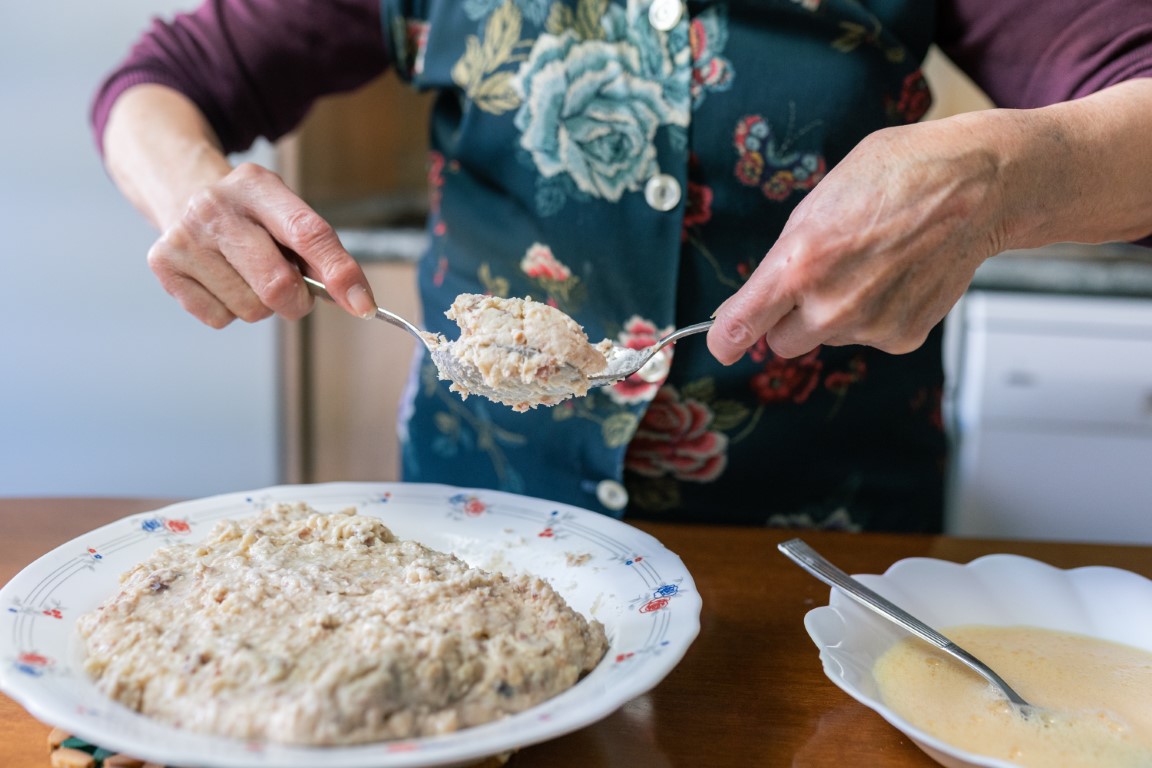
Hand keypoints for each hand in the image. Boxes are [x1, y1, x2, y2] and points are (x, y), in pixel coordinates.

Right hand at [146, 162, 375, 327]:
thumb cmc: (253, 216)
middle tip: (293, 291)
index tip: (363, 305)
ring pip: (250, 308)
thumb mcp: (286, 214)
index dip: (339, 272)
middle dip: (297, 300)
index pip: (307, 233)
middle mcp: (215, 206)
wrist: (184, 195)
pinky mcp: (164, 266)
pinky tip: (221, 280)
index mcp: (257, 185)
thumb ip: (320, 253)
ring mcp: (185, 236)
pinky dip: (230, 310)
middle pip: (277, 284)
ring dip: (260, 305)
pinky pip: (221, 318)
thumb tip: (355, 301)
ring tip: (246, 274)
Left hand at [707, 114, 1007, 361]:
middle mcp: (831, 305)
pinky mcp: (903, 336)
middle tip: (817, 279)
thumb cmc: (898, 177)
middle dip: (788, 319)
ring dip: (837, 312)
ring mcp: (869, 326)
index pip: (742, 325)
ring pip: (828, 338)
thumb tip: (756, 297)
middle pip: (782, 342)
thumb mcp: (818, 203)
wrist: (978, 186)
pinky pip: (868, 336)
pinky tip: (897, 275)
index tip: (722, 341)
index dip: (725, 337)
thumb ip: (783, 258)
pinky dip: (876, 314)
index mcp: (799, 264)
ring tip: (871, 262)